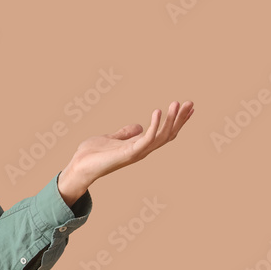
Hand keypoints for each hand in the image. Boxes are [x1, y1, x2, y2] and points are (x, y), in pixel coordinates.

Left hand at [58, 100, 194, 204]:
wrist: (79, 166)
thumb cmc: (92, 154)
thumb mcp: (111, 138)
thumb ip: (125, 133)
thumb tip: (138, 127)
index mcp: (139, 145)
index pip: (164, 132)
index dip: (176, 121)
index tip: (187, 108)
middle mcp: (142, 150)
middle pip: (168, 134)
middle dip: (180, 119)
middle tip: (191, 103)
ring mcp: (137, 152)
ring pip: (161, 136)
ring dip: (171, 119)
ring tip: (176, 103)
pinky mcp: (129, 153)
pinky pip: (147, 139)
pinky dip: (154, 125)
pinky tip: (157, 111)